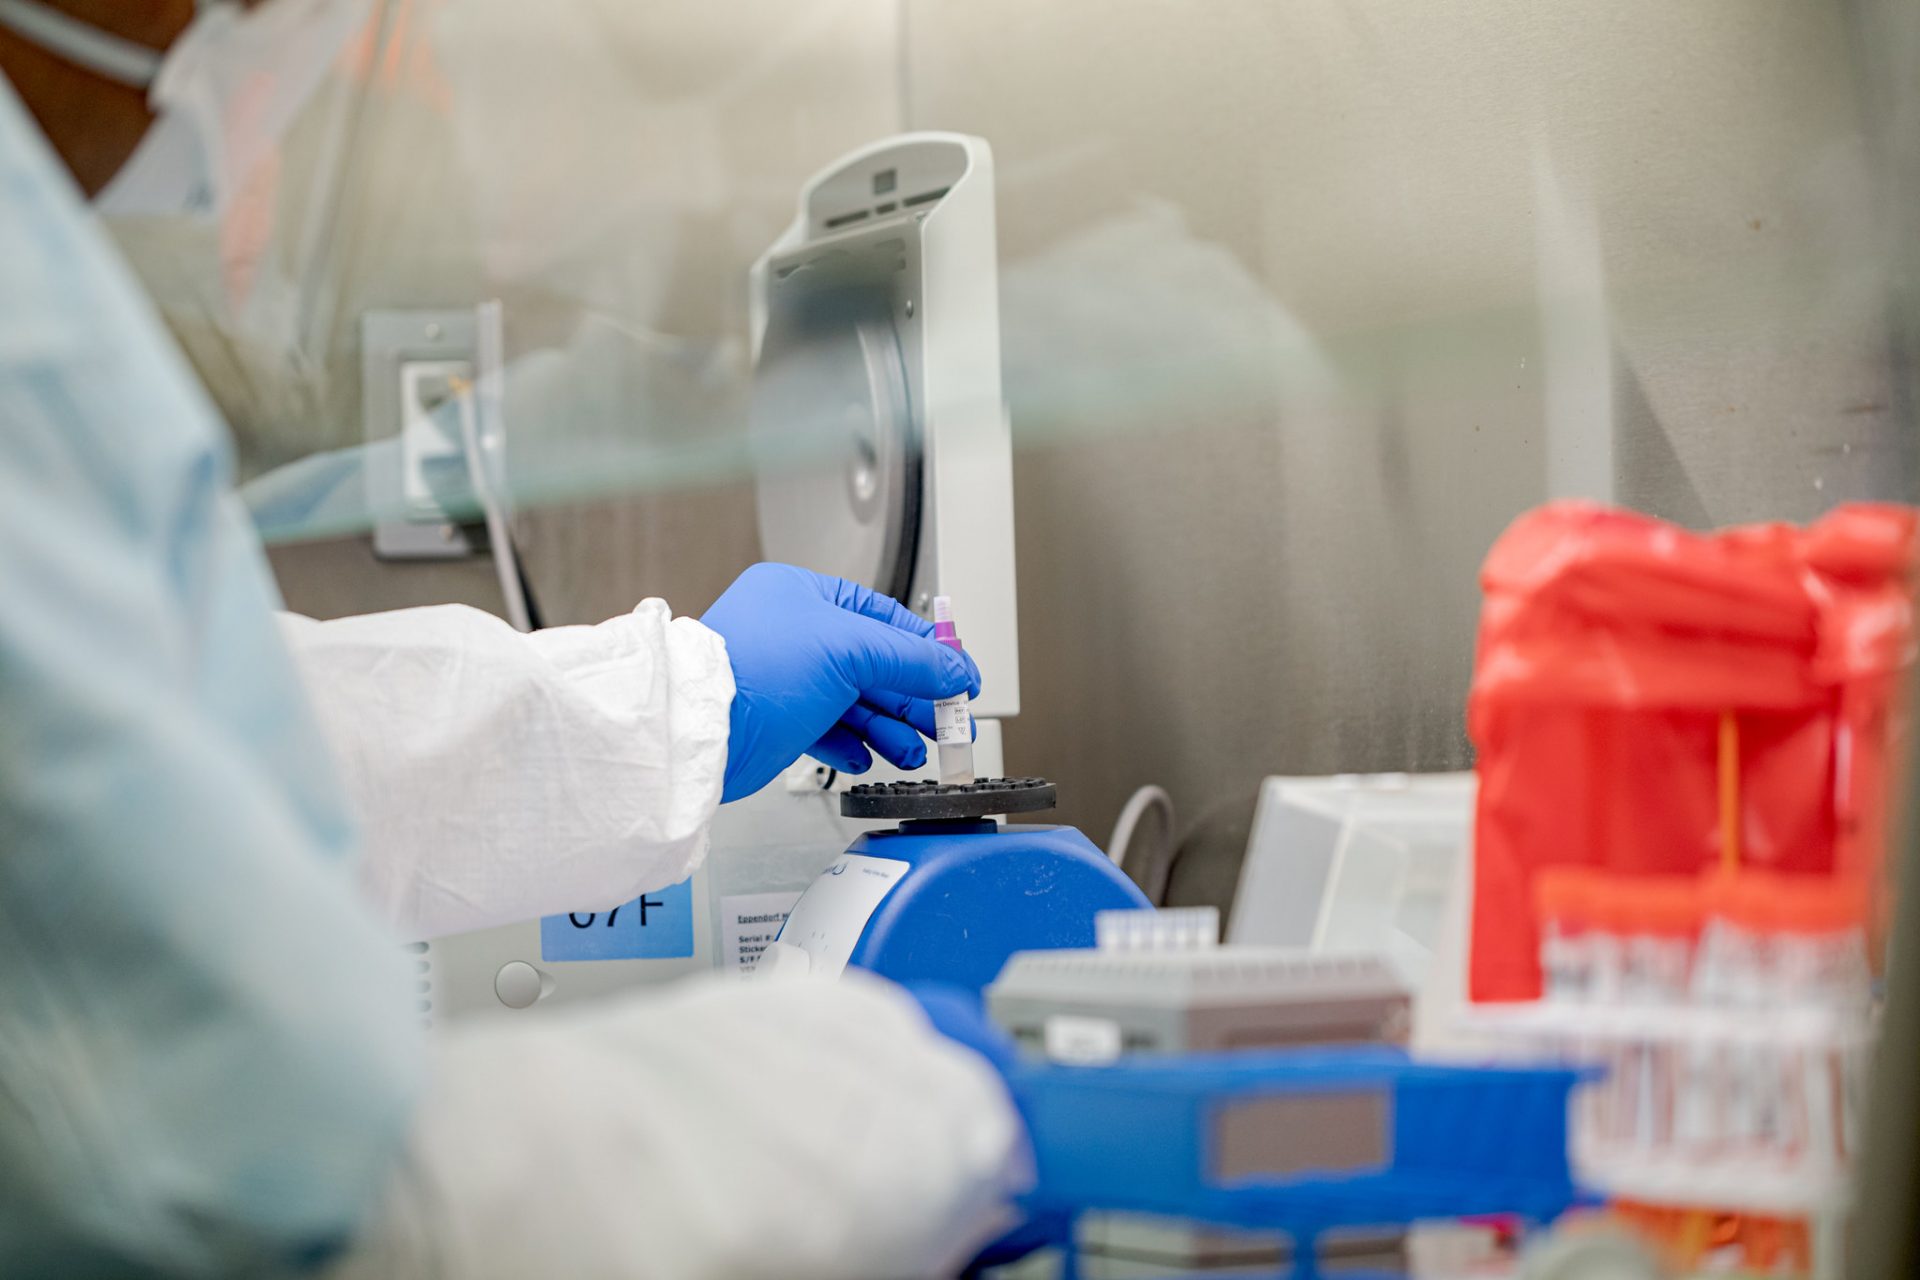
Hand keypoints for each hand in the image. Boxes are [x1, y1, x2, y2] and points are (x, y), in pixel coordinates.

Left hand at [700, 564, 981, 801]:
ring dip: (888, 728)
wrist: (701, 732)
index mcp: (803, 594)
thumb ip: (911, 659)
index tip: (958, 678)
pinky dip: (851, 743)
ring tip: (912, 751)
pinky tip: (867, 756)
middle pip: (873, 664)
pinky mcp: (775, 719)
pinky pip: (827, 729)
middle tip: (948, 723)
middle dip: (913, 698)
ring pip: (853, 701)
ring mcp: (783, 677)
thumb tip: (954, 670)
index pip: (885, 616)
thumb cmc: (754, 672)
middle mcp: (791, 631)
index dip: (927, 650)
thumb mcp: (850, 650)